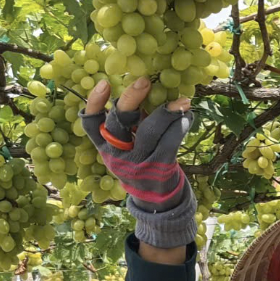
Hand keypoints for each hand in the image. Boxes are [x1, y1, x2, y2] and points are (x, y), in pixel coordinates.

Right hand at [82, 77, 196, 251]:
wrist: (155, 198)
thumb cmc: (140, 161)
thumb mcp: (125, 146)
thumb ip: (130, 122)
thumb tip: (145, 87)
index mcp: (103, 145)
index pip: (91, 124)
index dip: (95, 104)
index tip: (103, 84)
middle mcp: (116, 153)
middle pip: (118, 123)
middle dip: (131, 99)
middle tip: (144, 81)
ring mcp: (137, 162)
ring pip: (149, 131)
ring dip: (166, 111)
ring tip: (182, 100)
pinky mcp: (159, 167)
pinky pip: (171, 142)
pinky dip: (181, 126)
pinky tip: (189, 115)